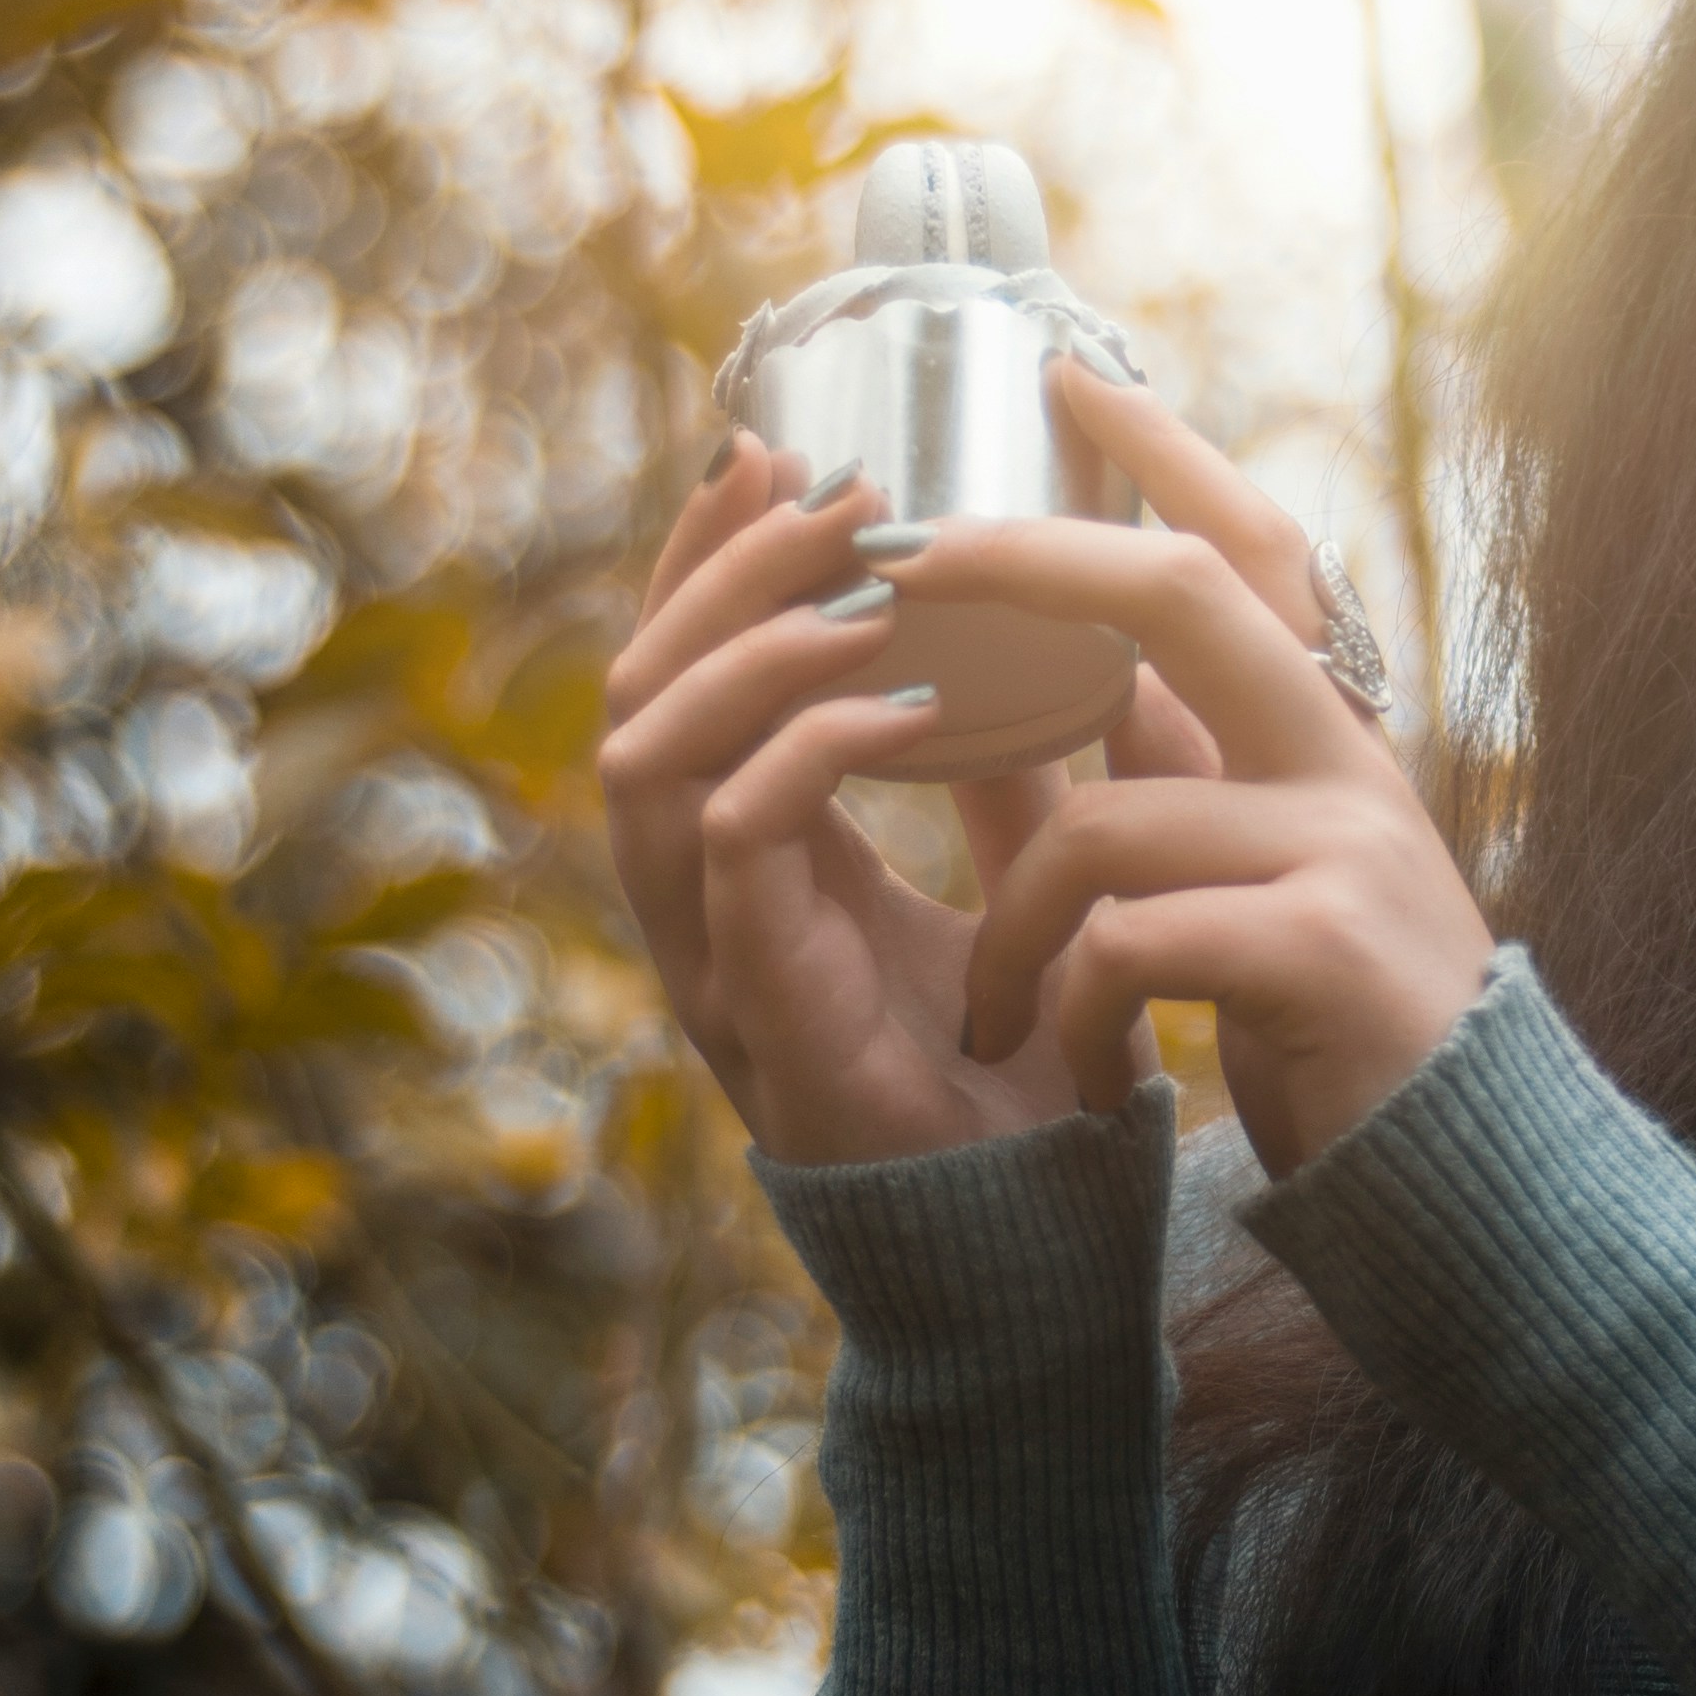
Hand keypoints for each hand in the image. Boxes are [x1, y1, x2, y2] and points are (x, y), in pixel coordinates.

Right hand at [598, 435, 1127, 1166]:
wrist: (1058, 1243)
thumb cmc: (1034, 1073)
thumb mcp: (1027, 874)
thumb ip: (1009, 764)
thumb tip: (1050, 617)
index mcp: (755, 864)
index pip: (679, 678)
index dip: (708, 561)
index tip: (780, 451)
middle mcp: (708, 909)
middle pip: (638, 694)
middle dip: (720, 574)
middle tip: (828, 489)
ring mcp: (718, 967)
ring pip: (649, 756)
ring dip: (749, 644)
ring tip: (864, 576)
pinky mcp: (767, 1018)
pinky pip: (731, 847)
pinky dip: (801, 750)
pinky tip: (900, 701)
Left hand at [915, 363, 1497, 1175]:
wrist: (1469, 1189)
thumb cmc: (1348, 1036)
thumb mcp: (1270, 882)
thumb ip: (1201, 780)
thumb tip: (1104, 681)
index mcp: (1330, 741)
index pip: (1255, 550)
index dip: (1165, 456)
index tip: (1070, 377)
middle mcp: (1348, 768)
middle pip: (1181, 596)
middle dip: (1024, 561)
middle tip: (895, 557)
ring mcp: (1343, 854)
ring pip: (1102, 823)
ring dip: (1009, 930)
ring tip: (992, 1018)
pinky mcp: (1318, 956)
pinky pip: (1125, 944)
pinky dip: (1070, 1008)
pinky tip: (1071, 1070)